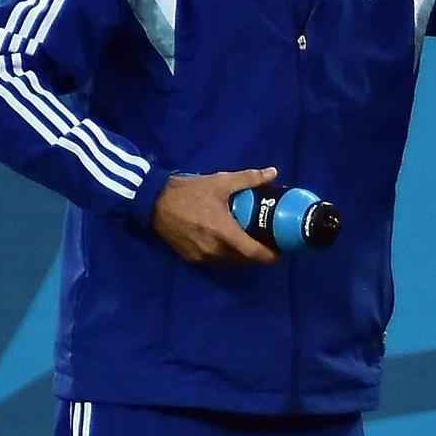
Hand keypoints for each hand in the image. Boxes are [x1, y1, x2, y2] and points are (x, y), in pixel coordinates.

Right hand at [152, 167, 280, 263]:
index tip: (280, 251)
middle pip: (243, 261)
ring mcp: (201, 256)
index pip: (253, 254)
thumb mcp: (221, 182)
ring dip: (241, 256)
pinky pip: (214, 261)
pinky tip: (228, 243)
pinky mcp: (190, 258)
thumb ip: (249, 179)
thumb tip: (273, 172)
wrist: (155, 202)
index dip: (269, 256)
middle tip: (267, 243)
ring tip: (250, 242)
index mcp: (224, 233)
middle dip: (257, 255)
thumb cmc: (191, 192)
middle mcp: (214, 250)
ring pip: (229, 263)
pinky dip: (225, 256)